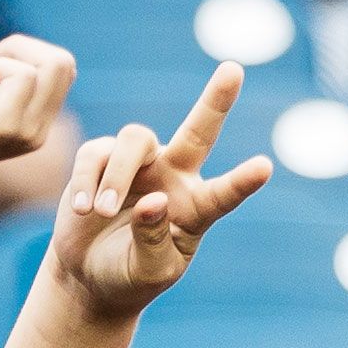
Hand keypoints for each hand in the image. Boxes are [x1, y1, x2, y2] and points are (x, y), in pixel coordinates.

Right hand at [43, 63, 273, 318]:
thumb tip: (152, 201)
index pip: (224, 194)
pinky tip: (82, 210)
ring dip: (116, 176)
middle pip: (198, 132)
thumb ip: (153, 240)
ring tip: (99, 212)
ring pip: (134, 141)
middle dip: (216, 101)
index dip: (243, 181)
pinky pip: (95, 155)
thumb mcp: (148, 272)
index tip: (266, 166)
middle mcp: (173, 177)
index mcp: (196, 208)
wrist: (88, 276)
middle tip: (233, 70)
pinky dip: (88, 181)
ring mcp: (138, 165)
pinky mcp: (101, 160)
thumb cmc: (128, 276)